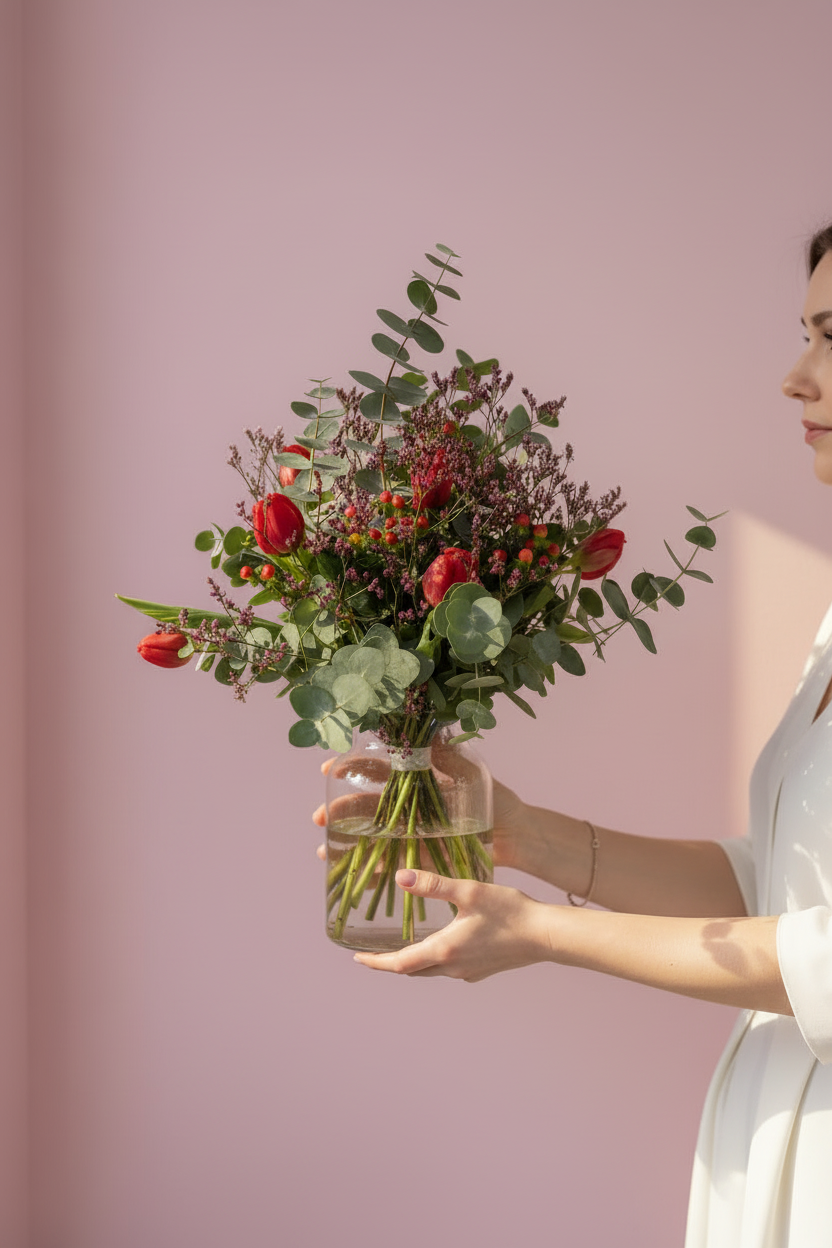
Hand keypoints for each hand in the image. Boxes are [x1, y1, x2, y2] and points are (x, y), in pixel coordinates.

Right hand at [312, 758, 528, 866]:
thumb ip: (449, 756)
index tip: (330, 769)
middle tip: (320, 818)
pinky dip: (372, 871)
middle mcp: (408, 805)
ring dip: (346, 843)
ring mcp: (411, 832)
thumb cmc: (498, 799)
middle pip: (366, 804)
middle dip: (339, 810)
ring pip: (371, 836)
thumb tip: (427, 732)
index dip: (352, 768)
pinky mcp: (420, 857)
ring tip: (325, 851)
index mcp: (417, 778)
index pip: (377, 768)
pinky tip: (353, 877)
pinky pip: (391, 864)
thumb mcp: (473, 774)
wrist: (516, 835)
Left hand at [352, 869, 551, 980]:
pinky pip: (450, 968)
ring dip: (413, 961)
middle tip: (372, 953)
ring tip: (402, 947)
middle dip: (391, 963)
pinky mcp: (482, 970)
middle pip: (412, 971)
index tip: (357, 959)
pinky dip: (436, 959)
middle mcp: (453, 967)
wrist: (546, 936)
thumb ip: (433, 885)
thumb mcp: (469, 891)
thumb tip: (400, 877)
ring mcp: (469, 971)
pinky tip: (442, 943)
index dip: (375, 962)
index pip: (399, 963)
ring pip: (431, 971)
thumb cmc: (510, 911)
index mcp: (444, 949)